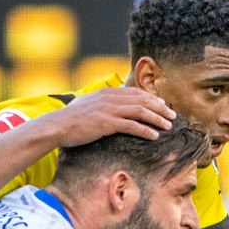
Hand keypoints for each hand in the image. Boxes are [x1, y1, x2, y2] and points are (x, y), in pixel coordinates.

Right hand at [47, 87, 174, 146]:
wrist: (57, 126)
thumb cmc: (69, 118)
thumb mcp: (86, 104)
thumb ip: (100, 101)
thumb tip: (108, 102)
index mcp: (107, 93)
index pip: (135, 92)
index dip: (151, 98)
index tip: (163, 104)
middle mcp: (110, 98)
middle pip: (142, 100)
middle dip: (160, 108)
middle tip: (172, 116)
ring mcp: (109, 110)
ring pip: (140, 111)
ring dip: (156, 118)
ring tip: (167, 126)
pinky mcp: (106, 123)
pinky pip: (131, 126)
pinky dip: (145, 130)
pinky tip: (154, 136)